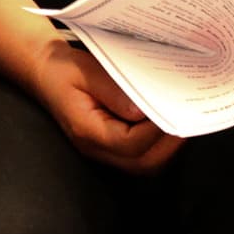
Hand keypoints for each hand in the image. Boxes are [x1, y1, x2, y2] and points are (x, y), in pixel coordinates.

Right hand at [29, 39, 183, 174]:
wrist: (44, 72)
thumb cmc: (63, 69)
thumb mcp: (87, 71)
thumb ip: (114, 91)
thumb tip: (144, 110)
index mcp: (87, 130)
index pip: (129, 144)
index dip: (156, 131)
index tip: (175, 109)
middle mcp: (95, 148)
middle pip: (142, 163)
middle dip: (169, 145)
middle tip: (188, 119)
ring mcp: (103, 150)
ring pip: (144, 164)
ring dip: (167, 147)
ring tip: (182, 121)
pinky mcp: (111, 146)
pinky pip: (140, 156)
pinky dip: (158, 144)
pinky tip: (167, 122)